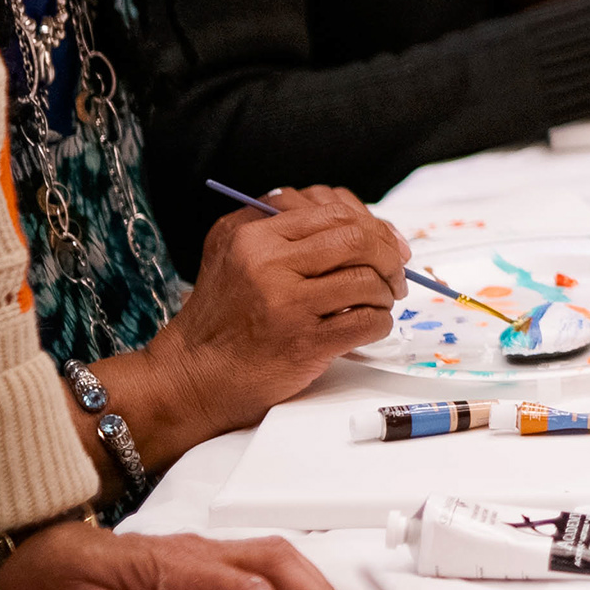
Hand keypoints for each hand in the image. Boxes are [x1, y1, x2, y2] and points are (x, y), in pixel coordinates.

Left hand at [0, 519, 346, 589]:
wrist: (25, 555)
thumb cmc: (50, 585)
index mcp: (169, 565)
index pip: (241, 587)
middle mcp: (195, 552)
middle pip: (276, 559)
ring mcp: (202, 554)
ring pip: (277, 556)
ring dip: (313, 588)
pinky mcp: (202, 564)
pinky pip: (262, 564)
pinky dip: (296, 586)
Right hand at [132, 189, 408, 453]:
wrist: (193, 378)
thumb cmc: (222, 317)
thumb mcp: (232, 253)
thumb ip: (283, 227)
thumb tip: (357, 221)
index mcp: (253, 236)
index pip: (333, 211)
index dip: (371, 224)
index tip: (387, 242)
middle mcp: (267, 264)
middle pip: (357, 239)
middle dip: (388, 254)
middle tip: (396, 272)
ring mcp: (287, 304)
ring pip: (368, 279)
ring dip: (386, 291)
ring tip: (381, 302)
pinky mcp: (304, 343)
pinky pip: (367, 321)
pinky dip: (380, 322)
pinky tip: (369, 325)